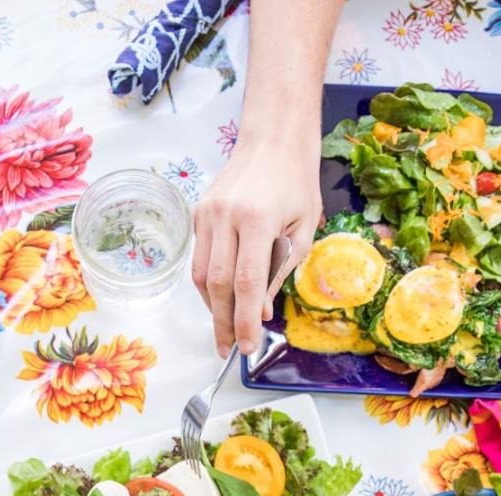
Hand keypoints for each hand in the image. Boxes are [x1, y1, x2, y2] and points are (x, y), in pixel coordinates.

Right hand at [192, 136, 320, 356]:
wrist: (273, 140)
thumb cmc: (296, 183)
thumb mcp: (302, 229)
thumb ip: (280, 271)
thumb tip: (259, 311)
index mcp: (257, 219)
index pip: (246, 282)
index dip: (243, 319)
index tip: (247, 347)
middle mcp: (225, 217)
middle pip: (217, 284)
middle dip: (223, 322)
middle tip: (229, 350)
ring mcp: (207, 214)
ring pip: (201, 274)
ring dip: (212, 307)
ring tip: (224, 330)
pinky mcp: (198, 214)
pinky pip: (200, 258)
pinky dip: (209, 284)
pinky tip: (221, 299)